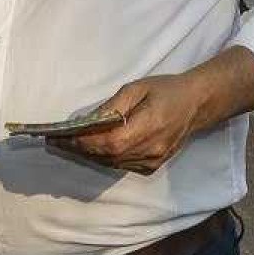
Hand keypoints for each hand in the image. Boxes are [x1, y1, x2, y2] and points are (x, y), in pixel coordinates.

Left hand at [57, 74, 207, 174]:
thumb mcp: (136, 88)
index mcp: (148, 126)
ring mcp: (152, 161)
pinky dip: (104, 158)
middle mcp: (150, 149)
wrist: (197, 104)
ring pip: (112, 163)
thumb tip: (87, 121)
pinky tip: (92, 148)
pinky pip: (121, 165)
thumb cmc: (165, 89)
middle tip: (56, 141)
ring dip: (89, 154)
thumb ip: (111, 106)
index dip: (81, 142)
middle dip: (79, 148)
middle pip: (106, 155)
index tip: (58, 137)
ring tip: (68, 144)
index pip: (107, 142)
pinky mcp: (153, 166)